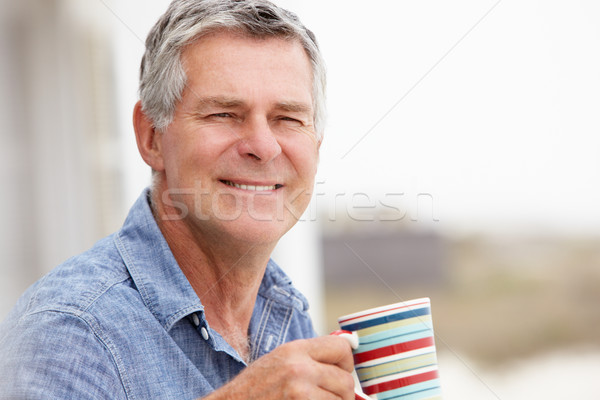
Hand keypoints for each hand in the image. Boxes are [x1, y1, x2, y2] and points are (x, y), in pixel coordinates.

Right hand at [203, 335, 354, 399]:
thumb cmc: (253, 390)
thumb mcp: (279, 362)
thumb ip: (308, 357)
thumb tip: (345, 354)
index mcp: (295, 350)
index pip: (342, 348)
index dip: (346, 363)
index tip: (341, 372)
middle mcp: (299, 368)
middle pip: (346, 380)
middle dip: (342, 393)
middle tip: (328, 398)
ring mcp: (300, 393)